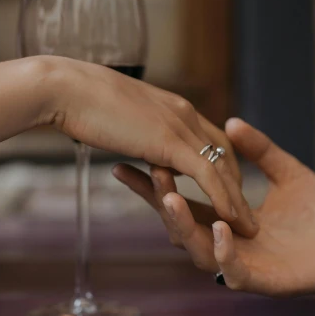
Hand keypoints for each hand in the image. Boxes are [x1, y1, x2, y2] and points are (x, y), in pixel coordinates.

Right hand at [0, 56, 258, 237]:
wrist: (66, 89)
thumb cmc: (79, 100)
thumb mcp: (117, 113)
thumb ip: (134, 127)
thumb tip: (131, 139)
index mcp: (171, 105)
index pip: (208, 134)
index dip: (220, 161)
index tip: (226, 185)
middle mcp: (183, 112)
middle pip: (224, 151)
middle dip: (235, 182)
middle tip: (243, 211)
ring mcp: (179, 125)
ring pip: (221, 166)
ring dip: (237, 199)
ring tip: (248, 226)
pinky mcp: (170, 141)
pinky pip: (207, 175)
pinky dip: (222, 198)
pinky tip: (230, 219)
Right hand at [114, 118, 314, 296]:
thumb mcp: (287, 172)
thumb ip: (259, 150)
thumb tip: (229, 121)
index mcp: (230, 223)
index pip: (184, 203)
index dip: (154, 185)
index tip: (127, 162)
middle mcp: (232, 247)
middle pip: (182, 229)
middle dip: (160, 202)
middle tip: (146, 173)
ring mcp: (248, 267)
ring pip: (201, 253)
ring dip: (183, 226)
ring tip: (170, 197)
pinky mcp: (270, 283)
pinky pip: (237, 272)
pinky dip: (224, 251)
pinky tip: (217, 226)